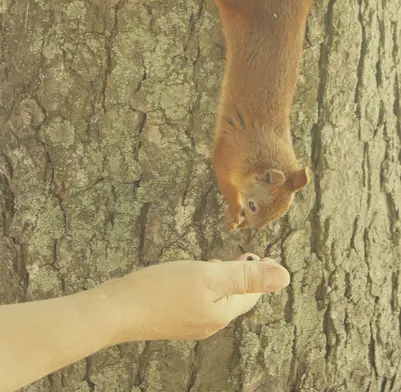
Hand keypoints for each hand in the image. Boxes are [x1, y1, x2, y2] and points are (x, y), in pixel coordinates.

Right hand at [100, 254, 289, 341]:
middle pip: (235, 298)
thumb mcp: (209, 276)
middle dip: (243, 276)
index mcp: (222, 313)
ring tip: (223, 261)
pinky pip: (199, 301)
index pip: (251, 294)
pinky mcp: (173, 318)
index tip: (259, 254)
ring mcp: (190, 323)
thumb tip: (285, 277)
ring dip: (224, 280)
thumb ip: (246, 276)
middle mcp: (209, 323)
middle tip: (246, 256)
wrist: (117, 310)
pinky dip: (205, 286)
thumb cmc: (162, 290)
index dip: (259, 273)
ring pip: (216, 299)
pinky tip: (195, 275)